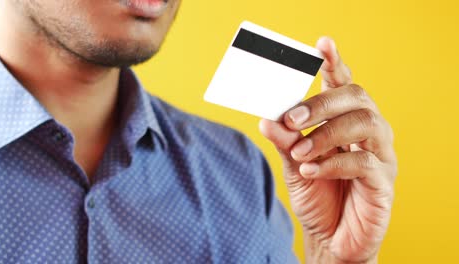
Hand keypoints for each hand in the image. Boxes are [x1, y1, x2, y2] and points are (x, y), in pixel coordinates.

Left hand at [259, 37, 396, 262]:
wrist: (329, 239)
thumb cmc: (316, 196)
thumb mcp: (293, 164)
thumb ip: (284, 140)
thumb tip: (268, 118)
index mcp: (346, 121)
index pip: (344, 85)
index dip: (335, 63)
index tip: (322, 45)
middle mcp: (368, 132)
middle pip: (356, 97)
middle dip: (321, 103)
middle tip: (292, 118)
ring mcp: (380, 156)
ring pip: (366, 123)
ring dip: (326, 134)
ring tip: (300, 152)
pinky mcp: (384, 183)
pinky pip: (364, 163)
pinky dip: (333, 163)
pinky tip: (310, 171)